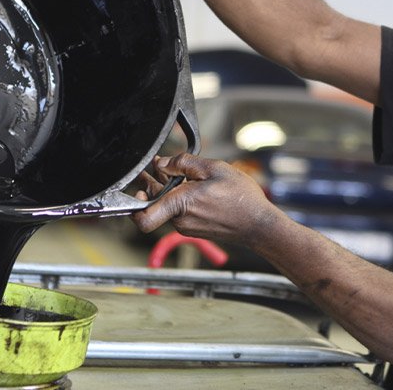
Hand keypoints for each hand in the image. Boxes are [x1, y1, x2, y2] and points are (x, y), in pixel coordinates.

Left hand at [131, 154, 285, 246]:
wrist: (260, 226)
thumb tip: (162, 163)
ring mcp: (187, 228)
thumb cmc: (242, 199)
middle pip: (155, 204)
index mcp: (181, 204)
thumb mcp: (214, 168)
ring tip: (178, 173)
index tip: (137, 189)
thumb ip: (184, 162)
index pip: (143, 217)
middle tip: (155, 168)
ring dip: (169, 190)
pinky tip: (193, 186)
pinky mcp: (195, 230)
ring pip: (168, 207)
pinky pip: (180, 212)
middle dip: (153, 185)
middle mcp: (180, 220)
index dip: (133, 205)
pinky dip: (181, 199)